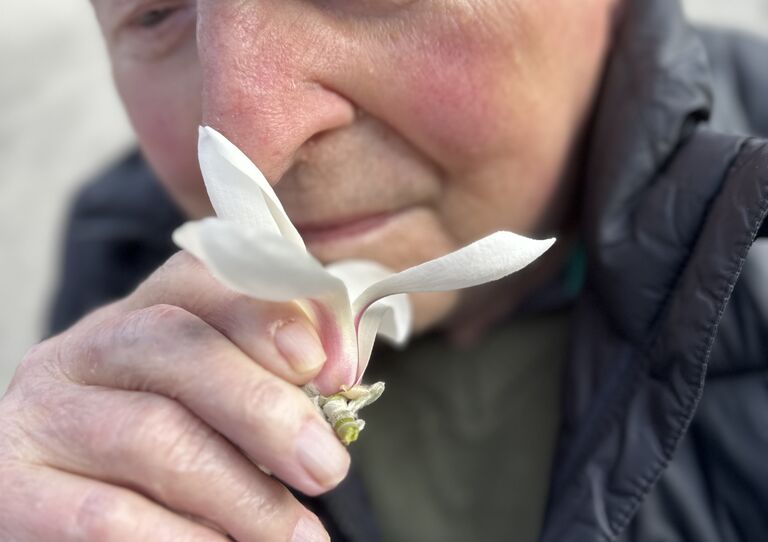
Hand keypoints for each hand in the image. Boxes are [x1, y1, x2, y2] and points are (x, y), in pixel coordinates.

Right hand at [0, 252, 347, 540]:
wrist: (76, 515)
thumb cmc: (171, 456)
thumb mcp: (217, 404)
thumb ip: (271, 378)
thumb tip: (337, 368)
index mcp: (140, 315)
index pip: (202, 278)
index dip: (271, 315)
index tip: (331, 370)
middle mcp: (81, 351)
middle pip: (176, 346)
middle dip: (264, 407)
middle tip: (327, 467)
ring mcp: (41, 417)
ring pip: (151, 435)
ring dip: (242, 493)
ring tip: (298, 535)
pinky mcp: (14, 491)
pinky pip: (108, 516)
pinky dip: (183, 539)